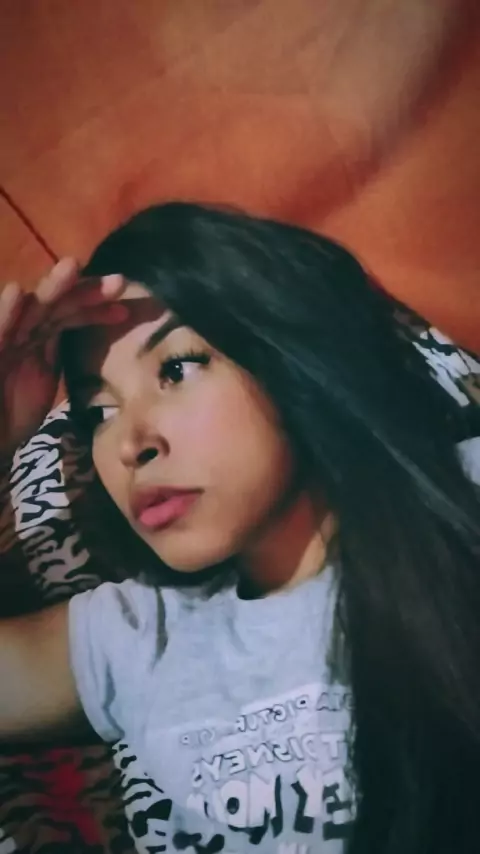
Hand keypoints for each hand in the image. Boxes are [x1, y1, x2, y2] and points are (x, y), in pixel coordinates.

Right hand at [0, 258, 127, 462]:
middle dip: (85, 291)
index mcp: (40, 339)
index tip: (124, 308)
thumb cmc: (11, 414)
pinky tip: (19, 293)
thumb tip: (96, 344)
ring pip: (30, 309)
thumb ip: (62, 358)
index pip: (71, 314)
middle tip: (119, 282)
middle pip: (56, 304)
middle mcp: (23, 333)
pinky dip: (6, 312)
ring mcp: (4, 338)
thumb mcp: (45, 383)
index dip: (96, 309)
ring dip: (51, 288)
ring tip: (73, 266)